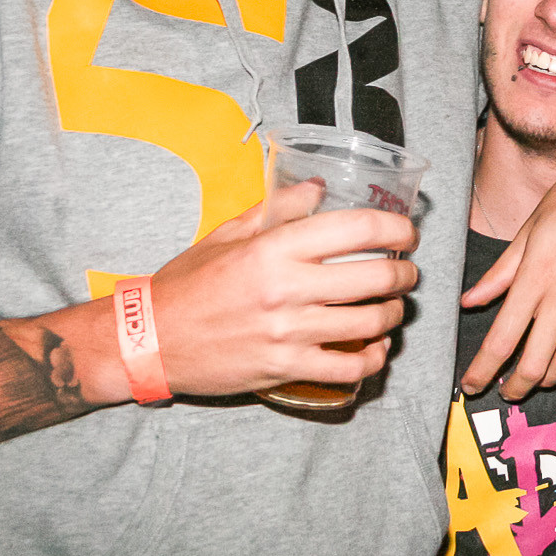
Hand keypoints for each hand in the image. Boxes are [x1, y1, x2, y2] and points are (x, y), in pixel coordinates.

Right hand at [147, 193, 418, 396]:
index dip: (396, 227)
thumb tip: (319, 186)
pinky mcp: (284, 368)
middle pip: (376, 277)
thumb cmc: (187, 284)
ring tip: (394, 307)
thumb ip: (279, 209)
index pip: (357, 228)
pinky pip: (348, 367)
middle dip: (404, 274)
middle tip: (406, 272)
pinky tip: (376, 348)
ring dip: (394, 314)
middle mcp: (287, 289)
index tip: (407, 232)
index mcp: (274, 249)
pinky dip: (373, 359)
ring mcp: (288, 333)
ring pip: (370, 323)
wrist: (149, 340)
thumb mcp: (228, 234)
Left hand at [460, 139, 555, 399]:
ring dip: (546, 379)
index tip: (471, 384)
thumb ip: (498, 275)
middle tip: (503, 391)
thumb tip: (470, 302)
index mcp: (534, 280)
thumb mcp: (524, 234)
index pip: (501, 340)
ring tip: (533, 379)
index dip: (482, 370)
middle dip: (515, 387)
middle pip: (535, 363)